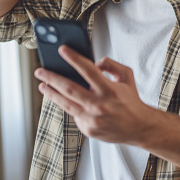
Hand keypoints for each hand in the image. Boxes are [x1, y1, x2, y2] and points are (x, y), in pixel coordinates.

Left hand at [34, 46, 150, 143]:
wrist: (138, 128)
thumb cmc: (131, 100)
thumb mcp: (126, 76)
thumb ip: (111, 64)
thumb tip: (95, 63)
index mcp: (109, 90)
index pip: (88, 70)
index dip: (73, 58)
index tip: (61, 50)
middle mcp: (99, 105)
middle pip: (69, 88)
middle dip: (52, 77)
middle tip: (40, 70)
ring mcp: (92, 119)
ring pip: (65, 103)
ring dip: (51, 93)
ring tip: (42, 85)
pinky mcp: (88, 130)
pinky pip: (74, 114)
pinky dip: (68, 105)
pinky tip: (62, 99)